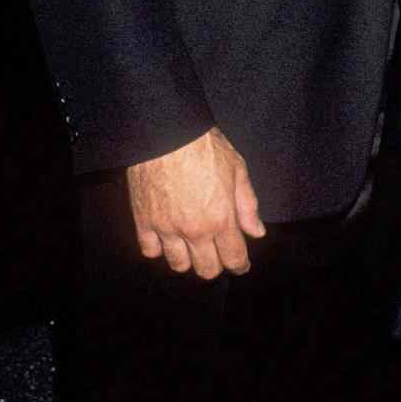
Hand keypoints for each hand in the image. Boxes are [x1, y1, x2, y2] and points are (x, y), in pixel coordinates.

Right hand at [126, 129, 265, 279]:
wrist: (168, 132)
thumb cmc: (205, 146)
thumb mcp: (238, 170)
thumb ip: (248, 205)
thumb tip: (256, 232)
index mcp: (221, 218)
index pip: (234, 259)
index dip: (240, 266)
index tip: (241, 264)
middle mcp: (194, 230)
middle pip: (206, 270)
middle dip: (216, 265)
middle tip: (217, 253)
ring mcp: (167, 228)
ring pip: (178, 265)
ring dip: (188, 259)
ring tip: (191, 245)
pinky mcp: (144, 221)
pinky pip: (150, 250)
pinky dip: (158, 249)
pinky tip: (166, 238)